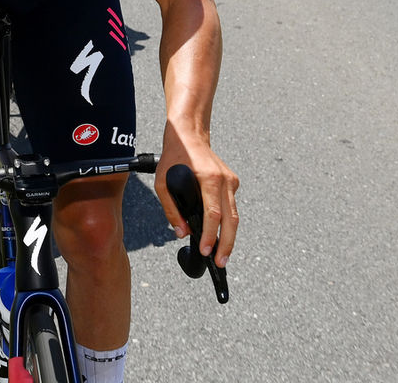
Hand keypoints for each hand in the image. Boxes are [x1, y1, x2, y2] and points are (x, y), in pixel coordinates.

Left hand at [156, 145, 239, 267]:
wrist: (189, 135)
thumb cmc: (174, 157)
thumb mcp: (162, 182)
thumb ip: (171, 209)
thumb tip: (181, 232)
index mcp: (209, 178)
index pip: (213, 214)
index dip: (210, 235)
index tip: (206, 251)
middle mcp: (224, 180)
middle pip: (231, 219)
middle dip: (226, 244)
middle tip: (220, 262)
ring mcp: (231, 180)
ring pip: (234, 215)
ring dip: (229, 237)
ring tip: (222, 254)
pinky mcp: (232, 181)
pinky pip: (231, 206)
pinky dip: (227, 222)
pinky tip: (219, 233)